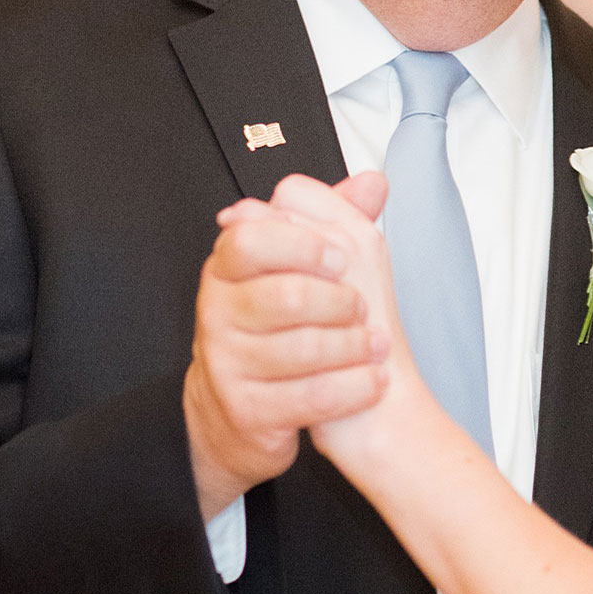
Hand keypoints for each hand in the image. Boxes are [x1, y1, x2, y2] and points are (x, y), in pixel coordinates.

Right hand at [183, 183, 388, 518]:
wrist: (242, 409)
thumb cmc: (277, 327)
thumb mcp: (296, 269)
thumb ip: (331, 220)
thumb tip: (373, 183)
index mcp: (226, 269)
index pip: (251, 238)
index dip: (304, 245)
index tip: (340, 258)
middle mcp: (216, 313)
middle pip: (288, 295)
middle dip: (341, 302)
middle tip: (362, 308)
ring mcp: (227, 364)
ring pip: (305, 349)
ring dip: (354, 346)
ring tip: (376, 345)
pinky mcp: (247, 410)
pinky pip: (313, 397)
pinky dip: (354, 387)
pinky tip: (373, 379)